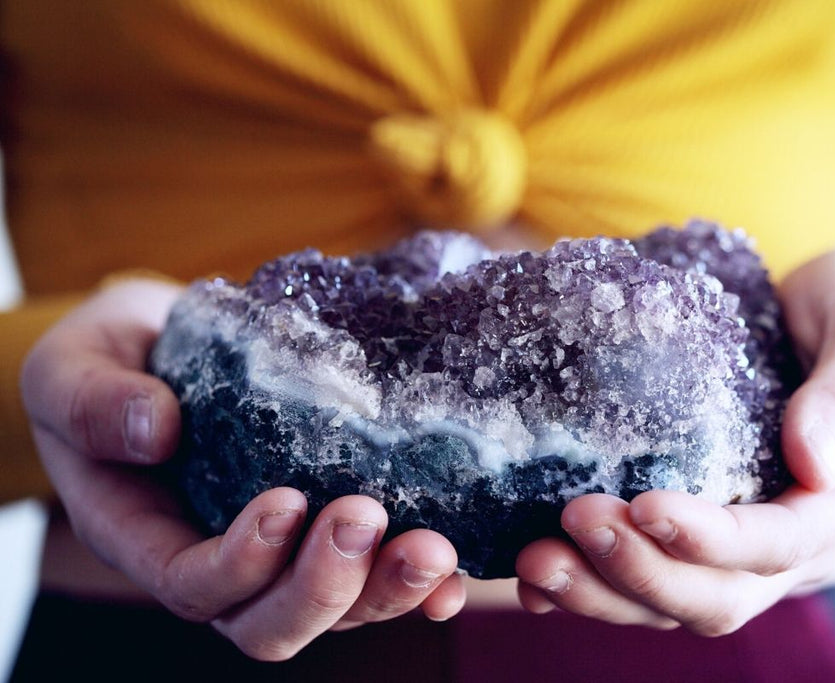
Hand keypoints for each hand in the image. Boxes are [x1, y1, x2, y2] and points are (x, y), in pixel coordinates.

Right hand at [20, 279, 465, 659]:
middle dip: (326, 585)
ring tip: (434, 544)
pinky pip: (377, 573)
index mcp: (150, 536)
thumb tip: (157, 428)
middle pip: (272, 622)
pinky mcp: (330, 527)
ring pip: (337, 609)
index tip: (284, 501)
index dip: (240, 562)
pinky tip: (459, 562)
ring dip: (388, 586)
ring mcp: (284, 553)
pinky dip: (421, 581)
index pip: (193, 586)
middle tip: (366, 517)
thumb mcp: (73, 368)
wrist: (164, 346)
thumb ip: (94, 401)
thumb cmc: (110, 362)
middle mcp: (222, 562)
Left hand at [515, 248, 834, 633]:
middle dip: (642, 572)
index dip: (713, 538)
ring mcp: (750, 545)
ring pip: (677, 601)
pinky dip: (594, 586)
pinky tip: (537, 581)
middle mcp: (802, 541)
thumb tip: (812, 465)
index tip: (646, 504)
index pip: (782, 544)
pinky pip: (652, 576)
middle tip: (572, 523)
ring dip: (603, 590)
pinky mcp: (707, 532)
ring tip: (536, 563)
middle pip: (721, 594)